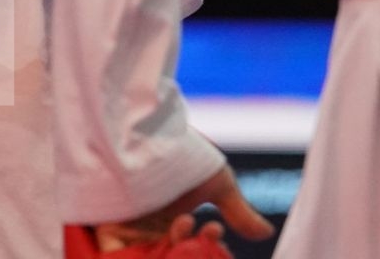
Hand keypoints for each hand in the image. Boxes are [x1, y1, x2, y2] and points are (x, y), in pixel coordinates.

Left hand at [90, 165, 274, 255]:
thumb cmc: (181, 153)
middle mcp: (155, 231)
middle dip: (196, 250)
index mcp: (178, 222)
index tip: (220, 236)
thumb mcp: (216, 183)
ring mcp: (133, 234)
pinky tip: (162, 245)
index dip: (211, 250)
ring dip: (174, 251)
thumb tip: (268, 233)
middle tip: (206, 234)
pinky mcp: (111, 233)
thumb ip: (238, 212)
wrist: (145, 133)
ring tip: (185, 221)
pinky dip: (136, 258)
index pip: (196, 250)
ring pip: (155, 258)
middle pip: (177, 256)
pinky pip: (121, 257)